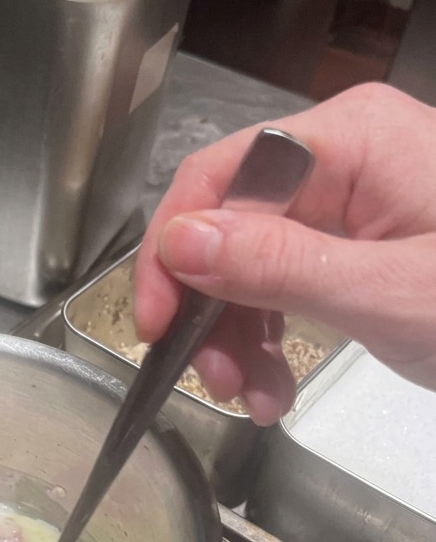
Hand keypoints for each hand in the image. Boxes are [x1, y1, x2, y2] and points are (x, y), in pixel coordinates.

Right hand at [133, 82, 435, 423]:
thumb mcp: (386, 293)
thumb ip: (278, 265)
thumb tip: (181, 242)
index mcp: (348, 142)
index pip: (218, 178)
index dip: (172, 253)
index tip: (155, 325)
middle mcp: (339, 162)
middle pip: (226, 229)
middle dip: (209, 312)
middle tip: (211, 379)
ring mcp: (346, 204)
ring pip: (247, 266)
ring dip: (235, 339)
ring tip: (255, 399)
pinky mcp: (352, 245)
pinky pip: (281, 287)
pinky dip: (267, 340)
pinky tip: (274, 387)